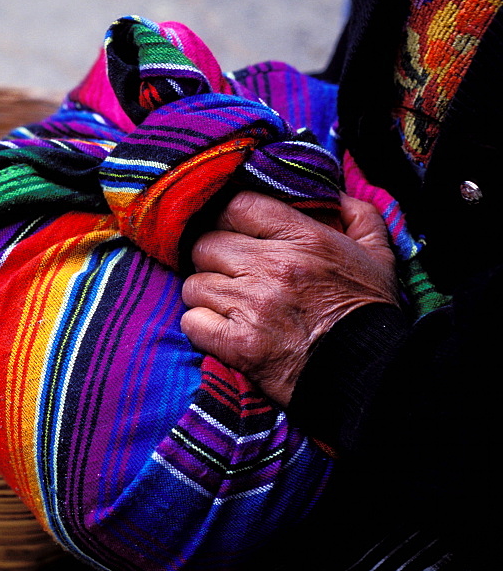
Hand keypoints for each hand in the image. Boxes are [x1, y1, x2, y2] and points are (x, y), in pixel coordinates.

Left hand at [180, 191, 397, 405]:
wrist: (368, 374)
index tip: (231, 230)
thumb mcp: (378, 255)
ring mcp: (251, 306)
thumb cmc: (370, 313)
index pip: (238, 206)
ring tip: (224, 304)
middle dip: (211, 258)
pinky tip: (218, 330)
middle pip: (205, 244)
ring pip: (194, 284)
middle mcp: (271, 267)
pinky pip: (192, 322)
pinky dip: (199, 326)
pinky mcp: (238, 344)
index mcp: (302, 239)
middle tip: (225, 272)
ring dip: (204, 295)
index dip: (227, 216)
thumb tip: (336, 195)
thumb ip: (359, 217)